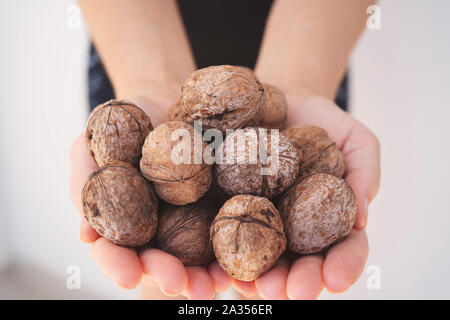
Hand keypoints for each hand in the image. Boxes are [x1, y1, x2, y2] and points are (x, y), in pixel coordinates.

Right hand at [70, 96, 231, 298]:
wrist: (165, 98)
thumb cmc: (120, 122)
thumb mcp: (91, 145)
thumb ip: (84, 185)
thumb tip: (87, 237)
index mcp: (125, 220)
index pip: (118, 250)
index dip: (121, 265)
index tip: (130, 276)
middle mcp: (160, 226)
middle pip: (162, 259)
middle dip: (170, 275)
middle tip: (181, 284)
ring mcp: (193, 216)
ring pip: (199, 253)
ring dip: (207, 273)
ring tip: (217, 283)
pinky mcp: (222, 201)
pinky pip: (230, 223)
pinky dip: (236, 242)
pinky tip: (246, 255)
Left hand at [232, 90, 379, 298]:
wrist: (279, 98)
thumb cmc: (322, 120)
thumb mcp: (355, 138)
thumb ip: (365, 171)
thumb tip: (362, 218)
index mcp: (327, 217)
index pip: (341, 248)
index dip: (342, 266)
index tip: (336, 280)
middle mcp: (293, 226)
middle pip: (299, 263)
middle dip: (298, 281)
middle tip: (293, 291)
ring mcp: (259, 218)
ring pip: (261, 257)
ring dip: (259, 279)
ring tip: (257, 288)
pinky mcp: (227, 205)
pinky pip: (224, 232)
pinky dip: (221, 254)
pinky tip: (218, 267)